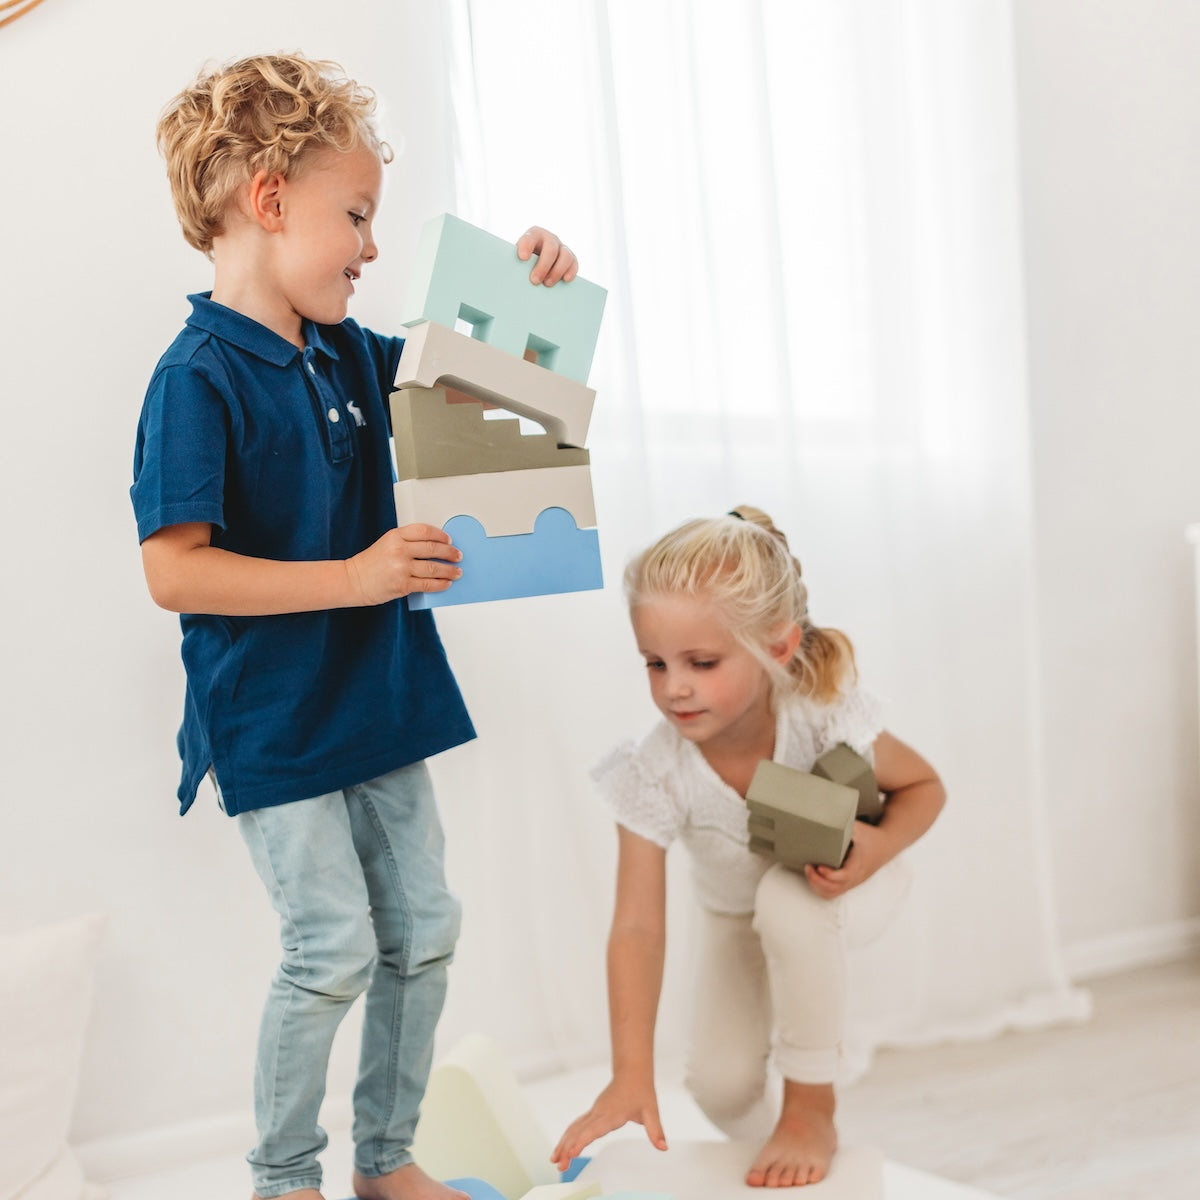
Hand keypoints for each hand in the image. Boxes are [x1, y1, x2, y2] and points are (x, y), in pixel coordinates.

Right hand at [345, 524, 461, 604]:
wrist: (353, 580)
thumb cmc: (371, 563)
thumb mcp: (386, 544)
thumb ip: (407, 543)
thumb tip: (435, 548)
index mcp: (395, 535)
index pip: (424, 531)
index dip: (440, 535)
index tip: (449, 540)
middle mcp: (399, 550)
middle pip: (433, 548)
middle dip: (450, 553)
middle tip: (458, 556)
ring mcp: (401, 568)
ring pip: (433, 568)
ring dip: (449, 570)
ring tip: (457, 572)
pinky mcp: (402, 585)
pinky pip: (428, 584)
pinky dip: (440, 584)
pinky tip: (446, 583)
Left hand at [516, 226, 578, 285]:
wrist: (534, 266)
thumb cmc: (522, 263)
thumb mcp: (516, 259)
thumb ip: (514, 263)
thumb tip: (509, 276)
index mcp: (533, 235)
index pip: (531, 237)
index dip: (527, 246)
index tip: (522, 258)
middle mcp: (549, 239)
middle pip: (550, 249)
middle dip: (543, 266)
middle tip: (534, 280)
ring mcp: (561, 248)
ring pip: (565, 255)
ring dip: (557, 271)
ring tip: (547, 283)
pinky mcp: (571, 259)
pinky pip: (574, 263)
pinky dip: (571, 271)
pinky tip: (565, 280)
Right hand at [550, 1077, 666, 1171]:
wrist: (632, 1071)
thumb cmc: (641, 1091)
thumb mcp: (651, 1110)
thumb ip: (656, 1130)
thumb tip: (664, 1148)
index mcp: (613, 1113)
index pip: (594, 1129)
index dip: (582, 1141)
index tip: (571, 1152)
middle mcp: (599, 1112)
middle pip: (579, 1131)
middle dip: (567, 1148)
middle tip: (559, 1166)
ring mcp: (594, 1111)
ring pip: (574, 1128)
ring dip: (563, 1143)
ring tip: (554, 1161)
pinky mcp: (592, 1112)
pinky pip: (576, 1125)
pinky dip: (567, 1137)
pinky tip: (561, 1148)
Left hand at [804, 820, 885, 899]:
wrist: (885, 845)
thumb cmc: (869, 836)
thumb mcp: (859, 827)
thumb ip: (843, 824)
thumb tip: (825, 816)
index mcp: (859, 863)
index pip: (845, 875)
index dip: (830, 875)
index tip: (819, 866)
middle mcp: (856, 876)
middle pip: (836, 888)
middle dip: (818, 880)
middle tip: (808, 866)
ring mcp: (852, 882)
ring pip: (833, 893)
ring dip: (817, 885)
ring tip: (809, 871)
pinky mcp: (848, 883)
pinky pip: (833, 893)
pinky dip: (820, 889)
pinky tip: (814, 877)